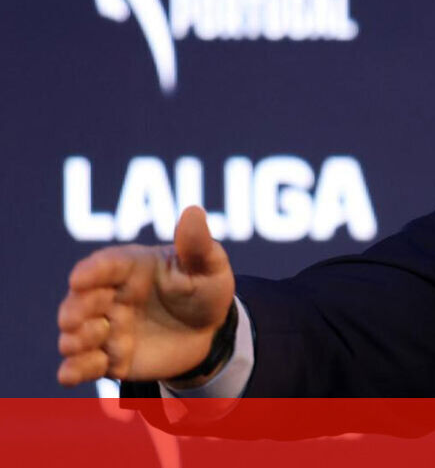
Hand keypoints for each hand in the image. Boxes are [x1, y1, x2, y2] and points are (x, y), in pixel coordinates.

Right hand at [57, 206, 235, 386]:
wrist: (211, 332)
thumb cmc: (204, 289)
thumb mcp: (210, 267)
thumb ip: (198, 246)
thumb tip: (193, 211)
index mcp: (130, 267)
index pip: (104, 265)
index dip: (91, 272)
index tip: (80, 279)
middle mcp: (110, 296)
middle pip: (79, 302)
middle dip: (77, 309)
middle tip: (92, 318)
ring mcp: (106, 328)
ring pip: (73, 335)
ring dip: (76, 339)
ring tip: (99, 337)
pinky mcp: (108, 359)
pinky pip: (80, 367)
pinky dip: (73, 371)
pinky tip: (74, 374)